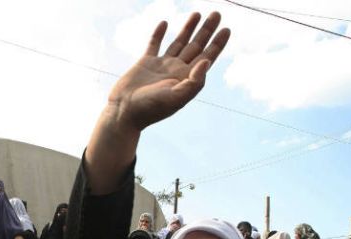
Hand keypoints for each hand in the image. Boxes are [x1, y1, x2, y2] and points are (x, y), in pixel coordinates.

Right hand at [108, 11, 229, 131]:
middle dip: (207, 30)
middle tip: (217, 14)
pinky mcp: (145, 63)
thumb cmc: (149, 109)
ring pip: (179, 42)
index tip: (226, 29)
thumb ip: (193, 82)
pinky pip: (155, 44)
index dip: (217, 44)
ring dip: (189, 28)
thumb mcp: (175, 98)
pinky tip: (165, 23)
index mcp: (186, 79)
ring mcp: (162, 66)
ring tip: (197, 13)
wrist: (124, 113)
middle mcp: (177, 71)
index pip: (206, 57)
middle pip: (196, 46)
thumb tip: (207, 61)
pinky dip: (159, 33)